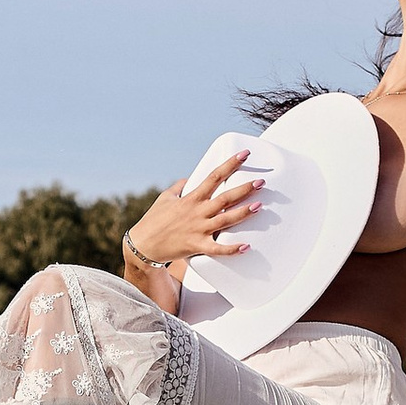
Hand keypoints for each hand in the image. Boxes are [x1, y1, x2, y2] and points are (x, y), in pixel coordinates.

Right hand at [125, 152, 261, 273]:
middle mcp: (197, 211)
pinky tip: (247, 247)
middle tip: (262, 181)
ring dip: (243, 213)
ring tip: (260, 206)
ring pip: (225, 219)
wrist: (143, 245)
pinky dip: (232, 249)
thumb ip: (178, 187)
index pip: (214, 176)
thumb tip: (188, 178)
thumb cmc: (153, 221)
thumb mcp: (165, 198)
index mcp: (191, 198)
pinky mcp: (197, 246)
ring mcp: (198, 229)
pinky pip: (218, 249)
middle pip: (225, 197)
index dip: (230, 165)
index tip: (245, 155)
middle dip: (244, 188)